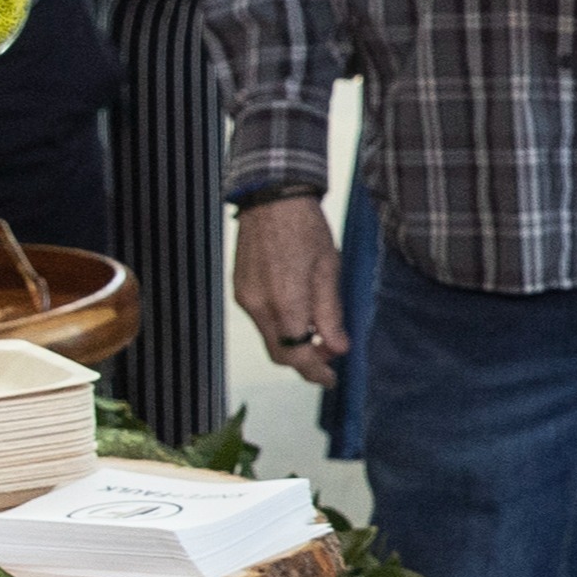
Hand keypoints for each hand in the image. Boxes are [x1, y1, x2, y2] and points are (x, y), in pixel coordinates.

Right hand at [231, 196, 345, 386]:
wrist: (271, 198)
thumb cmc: (304, 228)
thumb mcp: (328, 271)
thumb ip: (331, 314)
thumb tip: (337, 349)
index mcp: (284, 302)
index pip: (297, 355)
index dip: (316, 372)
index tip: (330, 379)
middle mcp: (257, 305)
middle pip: (279, 354)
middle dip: (304, 362)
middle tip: (327, 357)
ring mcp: (244, 297)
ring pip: (269, 338)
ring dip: (292, 343)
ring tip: (317, 328)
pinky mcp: (239, 289)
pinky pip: (261, 320)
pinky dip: (280, 326)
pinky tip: (298, 311)